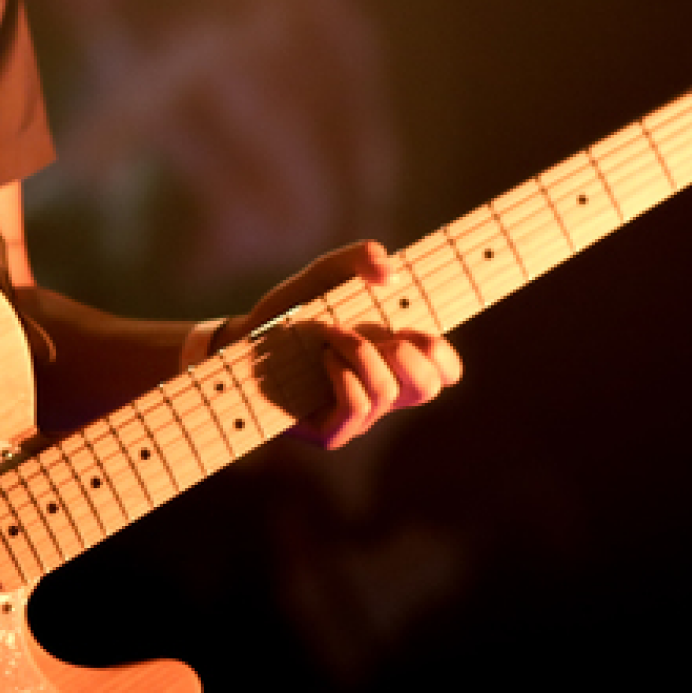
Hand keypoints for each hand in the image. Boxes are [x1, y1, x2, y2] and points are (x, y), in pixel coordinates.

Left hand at [233, 240, 463, 448]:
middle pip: (429, 387)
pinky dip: (344, 375)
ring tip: (332, 334)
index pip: (446, 372)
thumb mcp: (325, 274)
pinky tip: (323, 358)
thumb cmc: (292, 313)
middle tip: (377, 334)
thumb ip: (359, 259)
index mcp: (395, 360)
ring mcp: (359, 417)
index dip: (442, 353)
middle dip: (409, 352)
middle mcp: (383, 391)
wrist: (245, 341)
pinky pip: (358, 409)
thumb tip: (390, 270)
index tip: (410, 327)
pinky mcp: (332, 433)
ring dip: (361, 352)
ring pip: (388, 393)